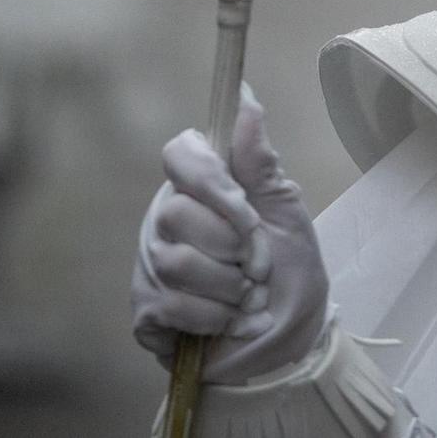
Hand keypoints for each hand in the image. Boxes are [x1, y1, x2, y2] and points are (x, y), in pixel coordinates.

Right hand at [131, 85, 329, 384]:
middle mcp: (166, 220)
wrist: (289, 337)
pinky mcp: (146, 311)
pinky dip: (214, 318)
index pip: (179, 153)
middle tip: (258, 264)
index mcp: (199, 188)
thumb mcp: (286, 209)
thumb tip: (247, 100)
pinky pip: (169, 305)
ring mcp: (150, 266)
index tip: (246, 209)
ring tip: (247, 295)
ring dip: (229, 286)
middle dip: (233, 245)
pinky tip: (229, 321)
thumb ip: (260, 161)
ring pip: (175, 262)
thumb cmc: (289, 267)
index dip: (211, 181)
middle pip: (176, 213)